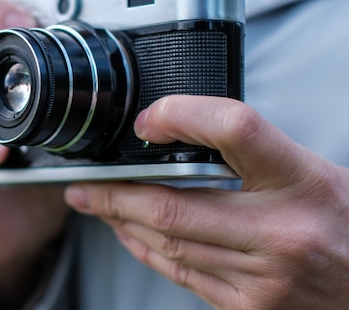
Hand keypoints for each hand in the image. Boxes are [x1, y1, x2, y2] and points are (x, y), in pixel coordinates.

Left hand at [65, 95, 348, 309]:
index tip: (147, 121)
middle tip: (84, 181)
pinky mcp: (249, 308)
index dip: (181, 116)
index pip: (235, 129)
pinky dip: (146, 251)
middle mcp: (281, 233)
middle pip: (173, 206)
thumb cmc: (345, 222)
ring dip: (121, 221)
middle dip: (114, 194)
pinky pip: (182, 275)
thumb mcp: (311, 170)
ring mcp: (263, 279)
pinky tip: (128, 234)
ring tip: (96, 203)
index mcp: (303, 182)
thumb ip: (253, 154)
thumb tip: (182, 133)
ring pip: (169, 244)